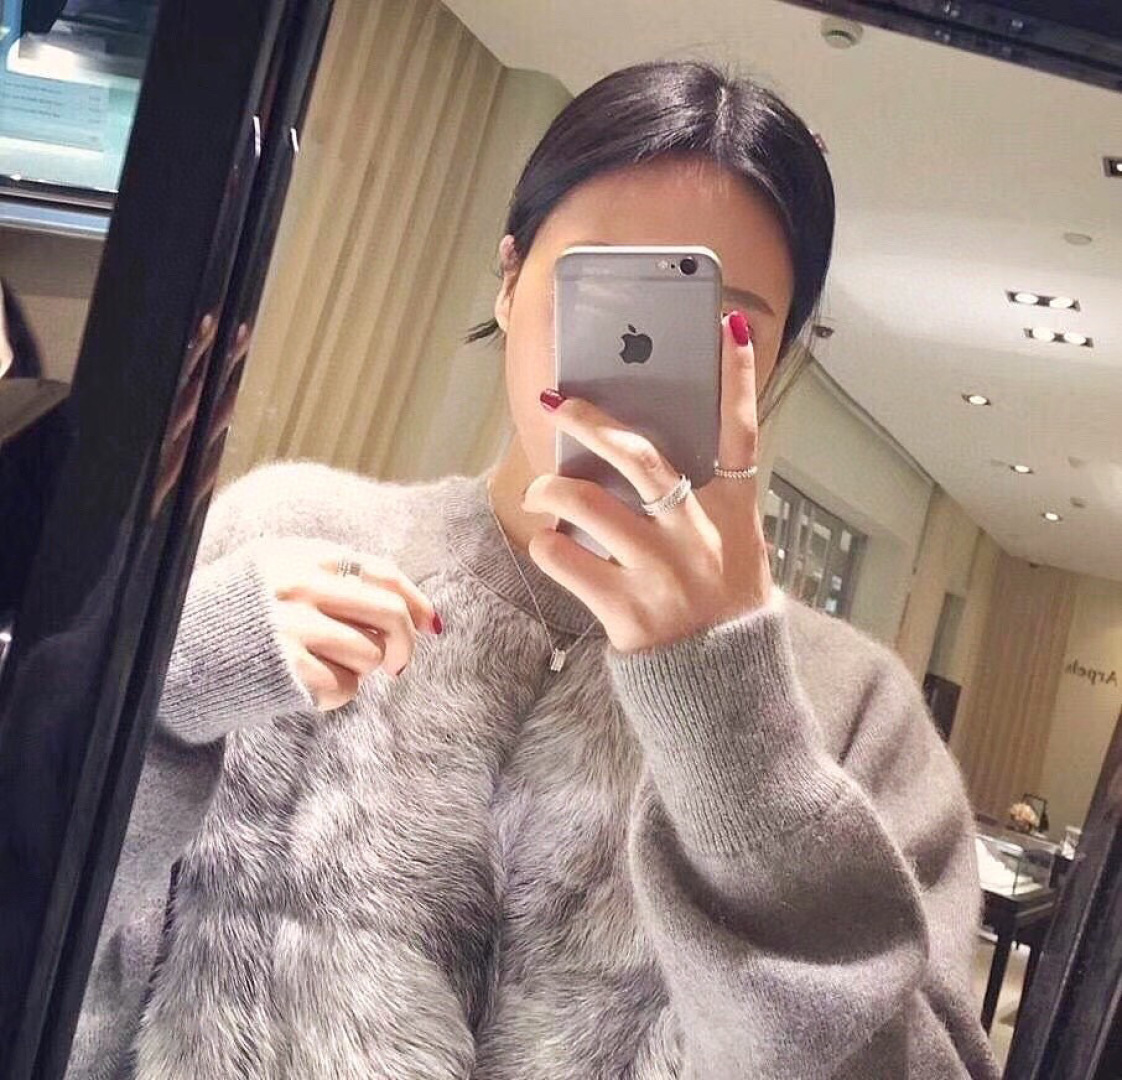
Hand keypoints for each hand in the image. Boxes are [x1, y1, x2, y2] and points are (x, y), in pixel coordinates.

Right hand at [251, 540, 440, 709]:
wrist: (170, 658)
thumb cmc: (235, 619)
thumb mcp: (275, 575)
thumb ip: (332, 580)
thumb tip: (410, 609)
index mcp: (300, 554)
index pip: (381, 573)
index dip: (414, 600)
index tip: (430, 624)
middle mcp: (299, 584)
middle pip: (387, 613)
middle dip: (405, 644)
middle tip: (398, 665)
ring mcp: (293, 625)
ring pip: (370, 654)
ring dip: (361, 670)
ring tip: (326, 668)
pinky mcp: (288, 667)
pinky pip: (345, 688)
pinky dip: (338, 694)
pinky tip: (307, 686)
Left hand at [523, 311, 771, 653]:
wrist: (722, 690)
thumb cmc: (720, 607)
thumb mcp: (733, 549)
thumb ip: (700, 502)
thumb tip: (635, 454)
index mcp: (733, 517)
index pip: (742, 435)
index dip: (738, 378)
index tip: (726, 324)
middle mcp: (700, 540)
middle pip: (645, 460)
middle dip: (595, 424)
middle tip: (561, 404)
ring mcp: (663, 576)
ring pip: (590, 504)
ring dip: (553, 487)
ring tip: (541, 487)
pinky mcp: (627, 613)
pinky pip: (565, 559)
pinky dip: (549, 544)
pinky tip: (552, 543)